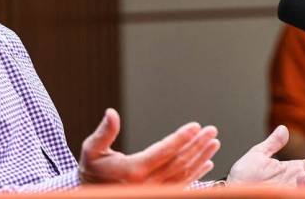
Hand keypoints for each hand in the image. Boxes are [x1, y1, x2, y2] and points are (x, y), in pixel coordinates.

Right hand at [79, 108, 220, 184]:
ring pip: (183, 175)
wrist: (91, 195)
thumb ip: (104, 132)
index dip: (181, 138)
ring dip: (200, 158)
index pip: (164, 152)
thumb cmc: (92, 171)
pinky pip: (181, 186)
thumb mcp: (92, 150)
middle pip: (179, 162)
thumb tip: (111, 113)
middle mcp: (147, 184)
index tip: (196, 126)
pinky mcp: (157, 195)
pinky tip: (206, 163)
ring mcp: (154, 192)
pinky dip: (196, 175)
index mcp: (133, 171)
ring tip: (213, 143)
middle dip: (197, 145)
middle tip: (211, 131)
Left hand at [227, 125, 304, 186]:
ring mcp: (293, 189)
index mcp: (293, 169)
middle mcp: (296, 180)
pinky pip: (300, 192)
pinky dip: (303, 186)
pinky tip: (303, 177)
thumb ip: (273, 143)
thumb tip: (284, 129)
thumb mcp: (258, 155)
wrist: (232, 190)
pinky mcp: (287, 195)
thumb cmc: (243, 177)